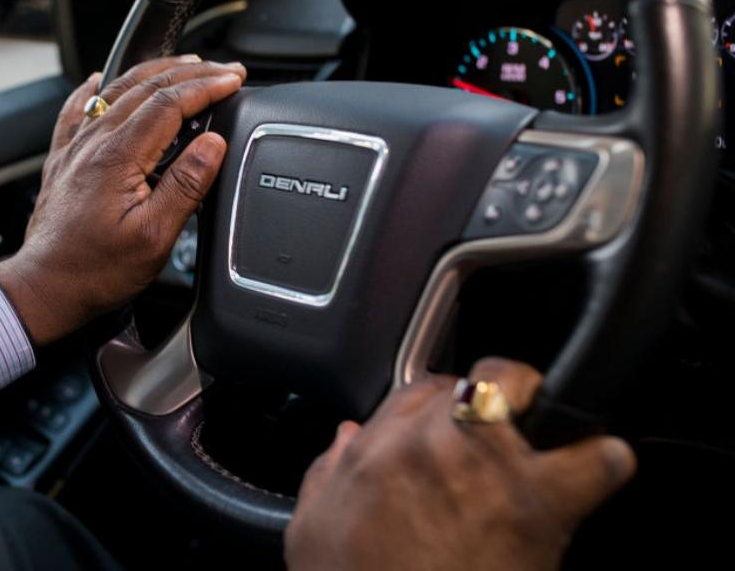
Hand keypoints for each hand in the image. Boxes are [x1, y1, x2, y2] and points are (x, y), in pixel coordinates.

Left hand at [0, 56, 246, 344]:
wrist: (44, 287)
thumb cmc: (95, 270)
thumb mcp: (154, 237)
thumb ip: (186, 186)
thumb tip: (212, 145)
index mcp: (118, 156)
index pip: (170, 103)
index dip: (207, 87)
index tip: (234, 79)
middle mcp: (94, 142)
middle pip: (147, 87)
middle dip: (192, 73)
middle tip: (224, 69)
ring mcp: (75, 147)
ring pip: (117, 90)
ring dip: (155, 73)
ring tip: (186, 66)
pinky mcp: (62, 159)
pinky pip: (78, 110)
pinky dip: (96, 89)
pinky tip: (100, 80)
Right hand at [285, 358, 636, 570]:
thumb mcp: (313, 532)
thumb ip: (326, 476)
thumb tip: (346, 438)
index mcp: (375, 452)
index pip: (416, 389)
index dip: (440, 406)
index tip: (451, 428)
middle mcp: (426, 446)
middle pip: (466, 382)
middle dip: (489, 397)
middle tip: (504, 428)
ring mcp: (483, 467)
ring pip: (517, 391)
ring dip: (538, 410)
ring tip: (553, 438)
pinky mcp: (536, 505)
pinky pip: (592, 460)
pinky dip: (602, 462)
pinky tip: (599, 470)